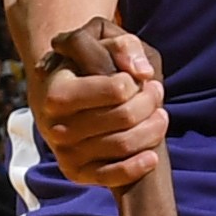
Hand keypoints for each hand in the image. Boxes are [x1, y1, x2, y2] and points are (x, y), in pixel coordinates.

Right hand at [35, 19, 165, 190]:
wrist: (62, 98)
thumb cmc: (86, 64)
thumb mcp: (99, 40)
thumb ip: (123, 44)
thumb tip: (143, 72)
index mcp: (57, 92)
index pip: (117, 89)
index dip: (135, 81)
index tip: (138, 77)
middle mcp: (55, 126)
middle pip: (125, 116)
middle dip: (150, 102)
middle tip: (156, 91)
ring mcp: (64, 152)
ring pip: (125, 144)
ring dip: (153, 129)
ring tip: (160, 115)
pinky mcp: (75, 173)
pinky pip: (112, 176)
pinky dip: (139, 165)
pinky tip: (153, 154)